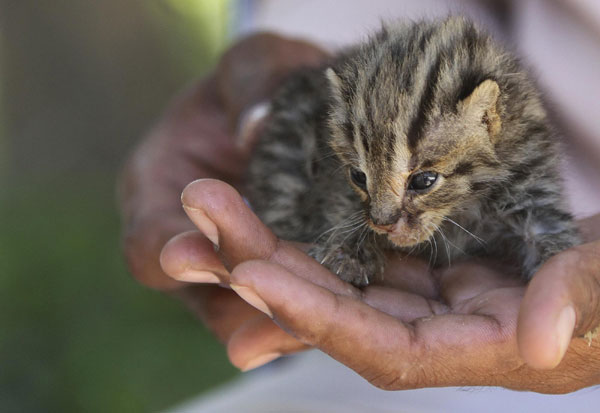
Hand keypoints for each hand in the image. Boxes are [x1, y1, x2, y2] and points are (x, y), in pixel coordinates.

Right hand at [118, 33, 327, 369]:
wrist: (299, 111)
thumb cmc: (266, 81)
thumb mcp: (257, 62)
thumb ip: (253, 81)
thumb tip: (253, 129)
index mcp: (160, 189)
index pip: (147, 239)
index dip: (162, 248)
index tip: (183, 251)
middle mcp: (195, 242)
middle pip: (201, 294)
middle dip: (233, 304)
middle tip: (261, 317)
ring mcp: (239, 265)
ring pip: (250, 311)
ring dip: (277, 324)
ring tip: (307, 333)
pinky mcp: (286, 274)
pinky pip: (295, 303)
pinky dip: (313, 314)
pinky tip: (344, 319)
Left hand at [180, 178, 599, 392]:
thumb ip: (581, 300)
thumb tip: (538, 340)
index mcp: (482, 350)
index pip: (381, 346)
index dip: (316, 316)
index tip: (249, 275)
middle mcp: (444, 331)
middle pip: (340, 308)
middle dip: (269, 267)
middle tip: (206, 214)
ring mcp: (434, 296)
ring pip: (342, 275)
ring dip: (279, 244)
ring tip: (217, 205)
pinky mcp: (434, 264)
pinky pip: (364, 251)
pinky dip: (320, 233)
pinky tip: (274, 208)